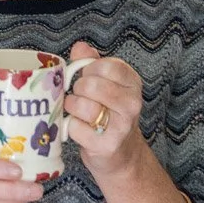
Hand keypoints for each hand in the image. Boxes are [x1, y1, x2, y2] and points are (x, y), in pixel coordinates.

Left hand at [63, 42, 145, 177]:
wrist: (121, 154)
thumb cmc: (109, 113)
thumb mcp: (105, 83)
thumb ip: (91, 62)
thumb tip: (80, 48)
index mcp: (132, 82)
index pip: (105, 65)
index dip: (87, 70)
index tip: (87, 78)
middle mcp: (132, 103)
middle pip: (91, 84)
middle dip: (77, 90)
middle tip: (81, 97)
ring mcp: (122, 126)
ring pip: (82, 105)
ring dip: (72, 108)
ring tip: (78, 113)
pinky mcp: (107, 145)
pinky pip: (75, 127)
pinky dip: (71, 127)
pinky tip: (80, 130)